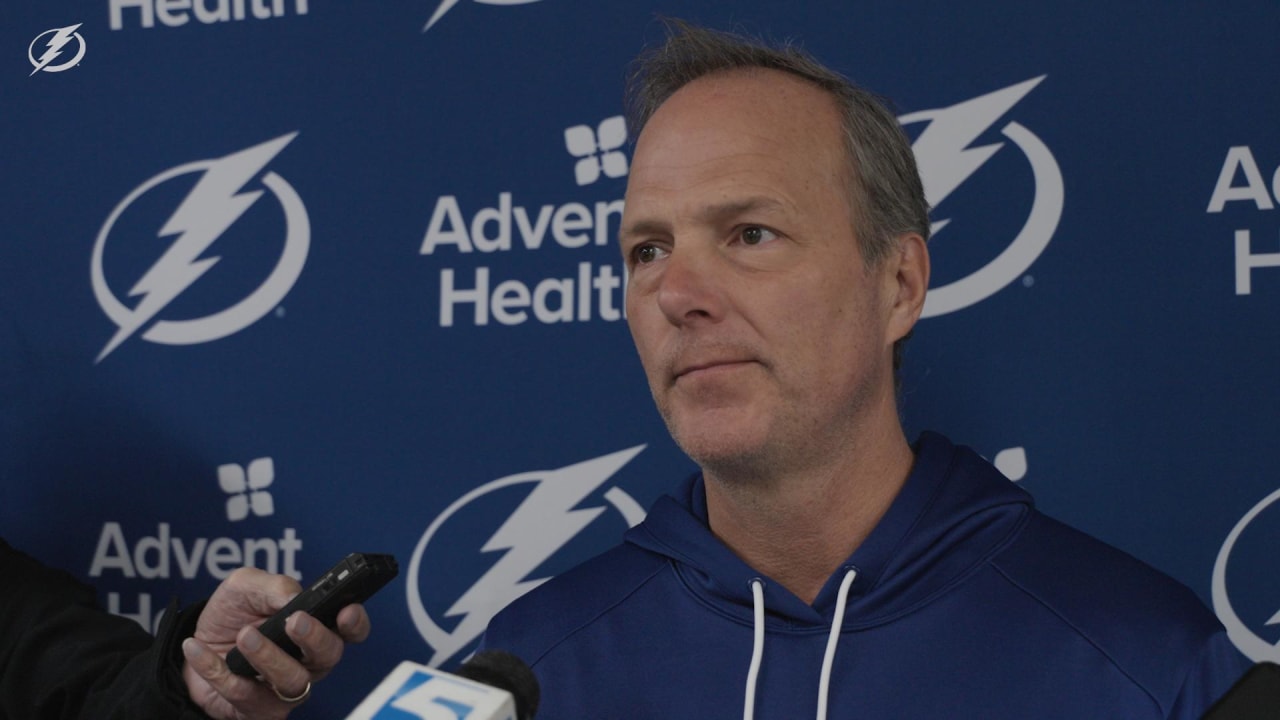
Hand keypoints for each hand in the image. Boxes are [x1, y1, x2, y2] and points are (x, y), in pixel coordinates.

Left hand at [180, 567, 371, 719]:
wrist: (193, 646)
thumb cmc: (231, 615)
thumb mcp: (245, 586)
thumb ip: (273, 586)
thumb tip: (293, 596)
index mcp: (315, 626)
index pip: (351, 629)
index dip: (355, 623)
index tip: (346, 611)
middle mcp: (308, 660)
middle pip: (328, 657)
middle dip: (314, 638)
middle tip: (293, 621)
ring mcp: (284, 688)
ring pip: (291, 681)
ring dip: (268, 657)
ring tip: (244, 636)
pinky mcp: (257, 709)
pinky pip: (244, 695)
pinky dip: (217, 671)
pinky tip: (197, 649)